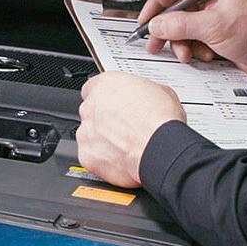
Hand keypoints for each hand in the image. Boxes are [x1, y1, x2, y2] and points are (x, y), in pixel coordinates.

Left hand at [77, 72, 185, 187]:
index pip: (93, 87)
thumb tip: (147, 98)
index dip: (106, 98)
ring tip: (125, 146)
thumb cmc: (160, 122)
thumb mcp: (161, 91)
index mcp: (105, 85)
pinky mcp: (87, 156)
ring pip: (89, 135)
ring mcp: (85, 132)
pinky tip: (120, 159)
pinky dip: (102, 159)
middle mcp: (91, 107)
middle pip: (91, 111)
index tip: (115, 104)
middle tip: (124, 127)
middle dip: (104, 119)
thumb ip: (142, 92)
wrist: (161, 150)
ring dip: (102, 139)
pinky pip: (91, 156)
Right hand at [138, 0, 246, 79]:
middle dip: (169, 30)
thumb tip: (157, 24)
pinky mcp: (215, 29)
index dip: (156, 4)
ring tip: (188, 52)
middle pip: (176, 10)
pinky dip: (195, 48)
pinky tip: (204, 53)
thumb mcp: (212, 26)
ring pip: (183, 27)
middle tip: (156, 42)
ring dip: (183, 43)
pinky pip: (193, 38)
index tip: (147, 20)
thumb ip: (180, 25)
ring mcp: (213, 13)